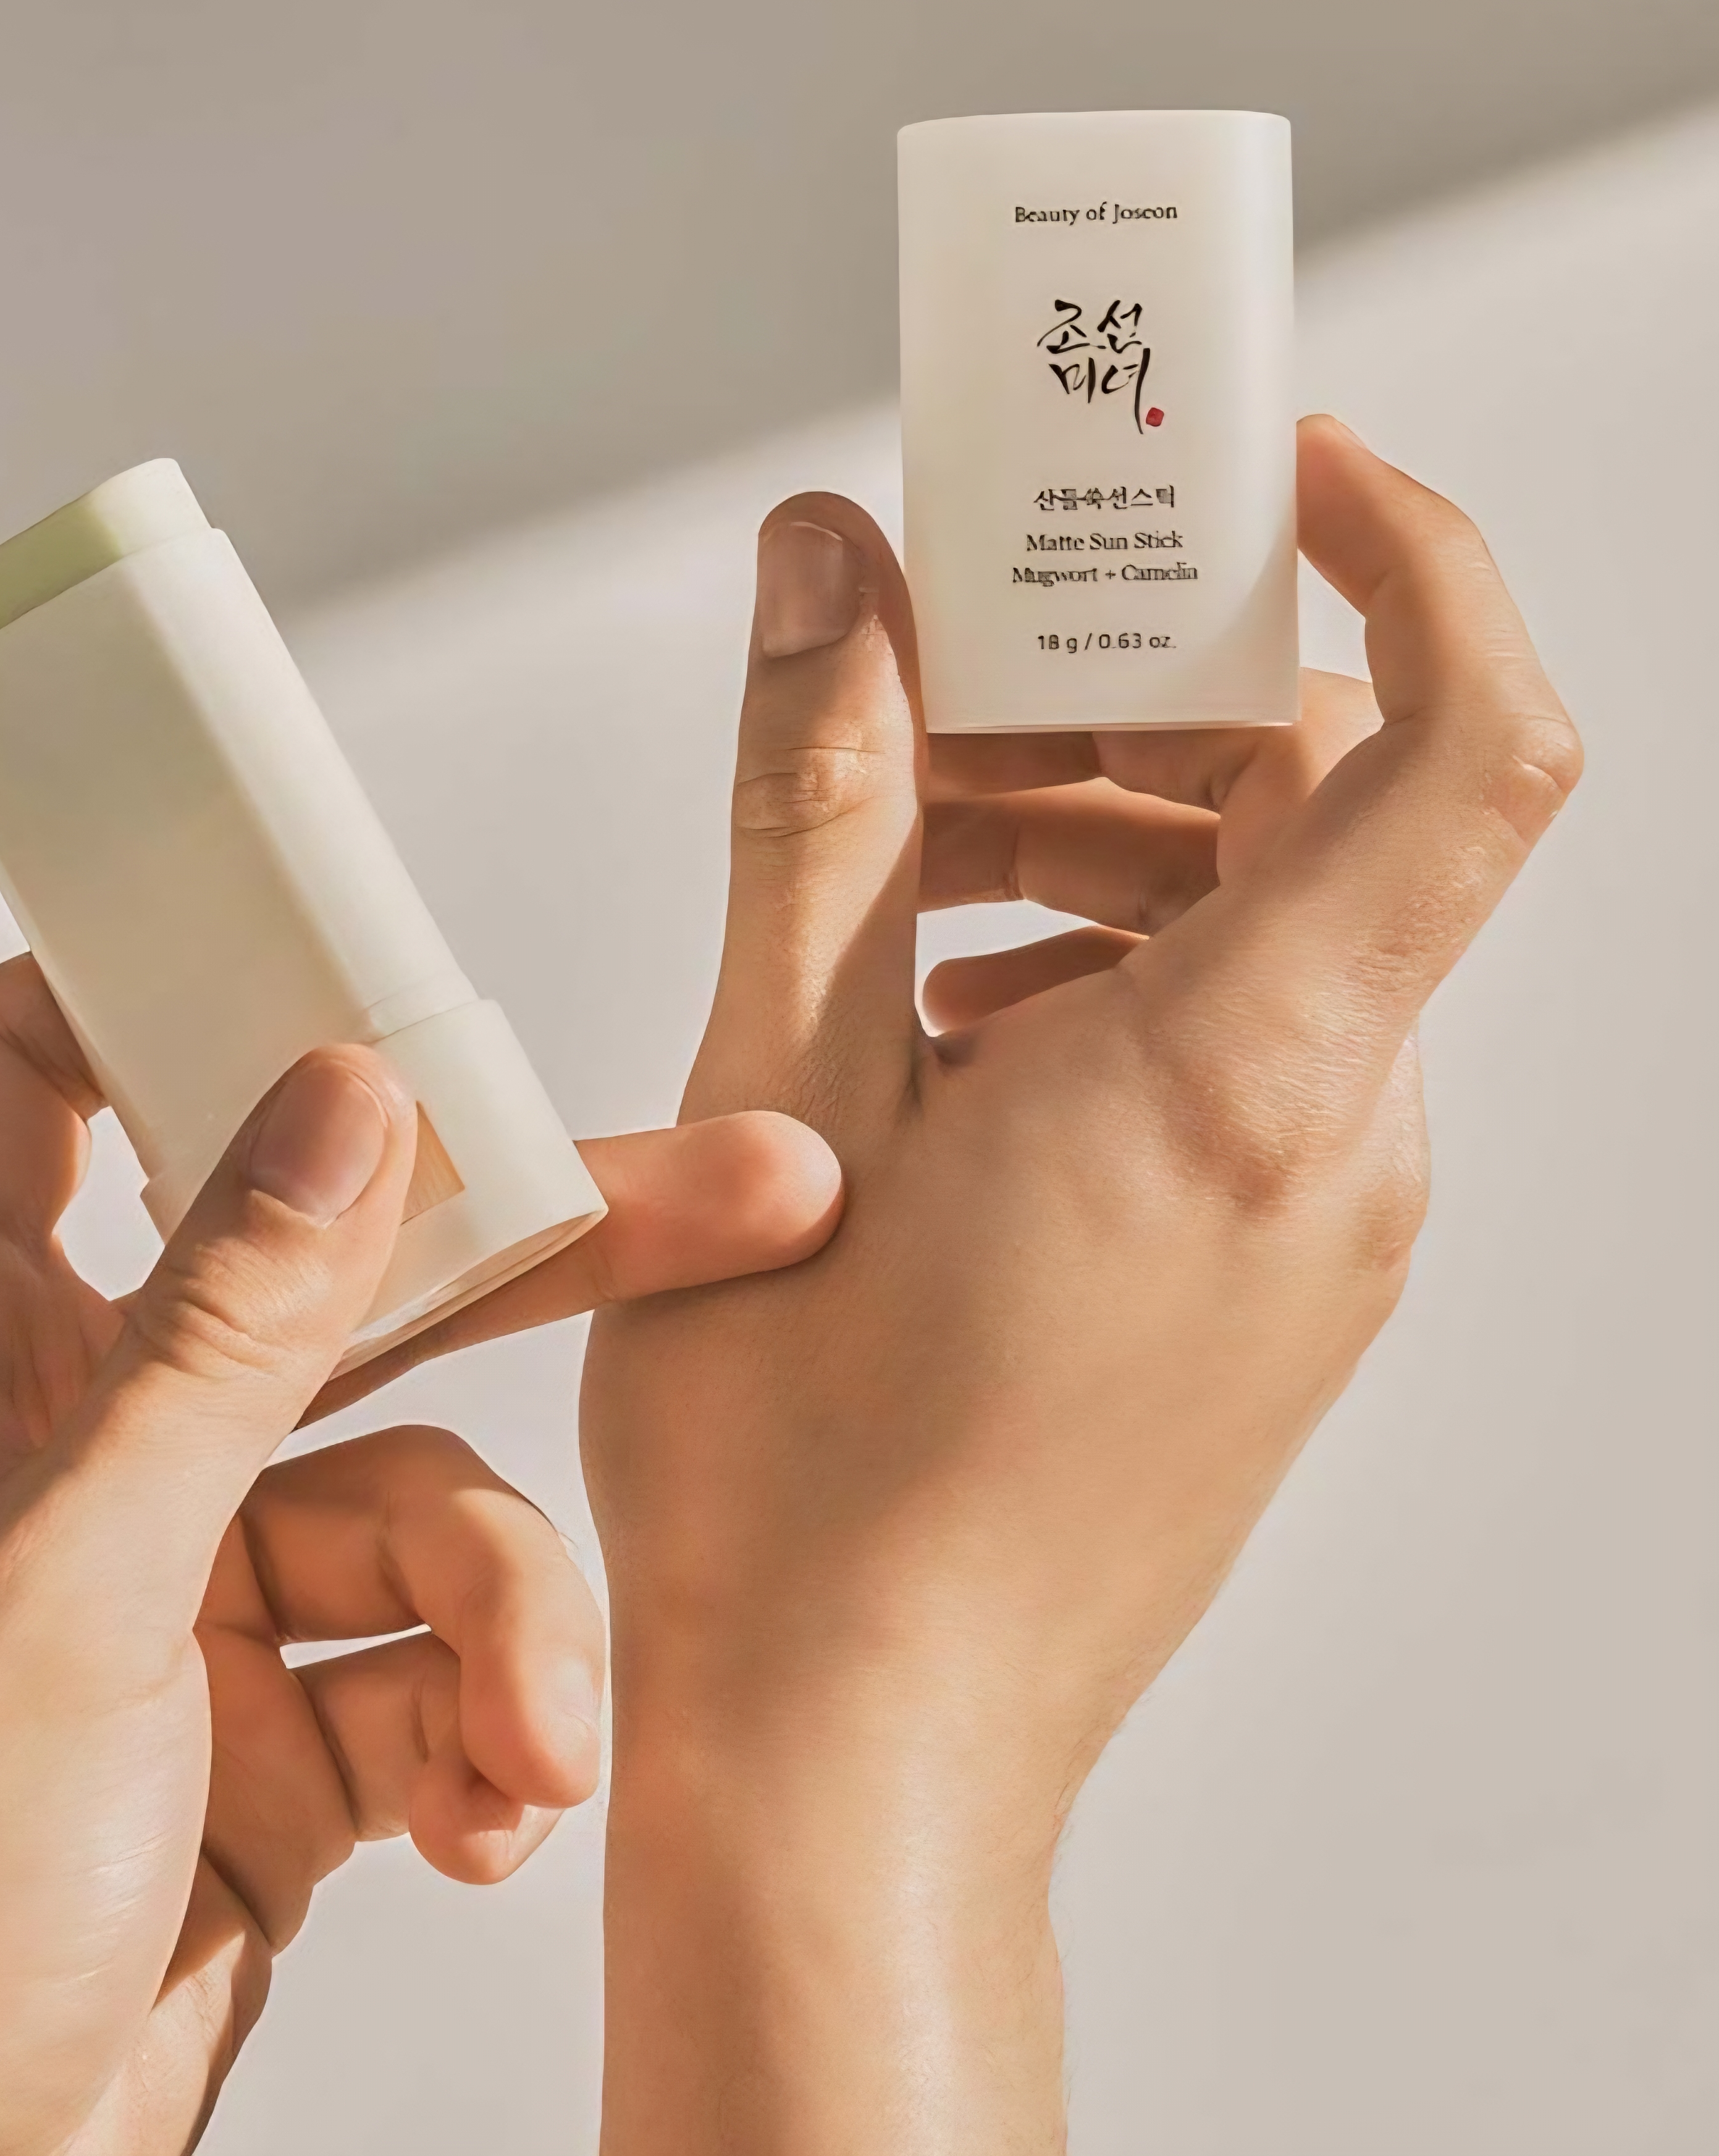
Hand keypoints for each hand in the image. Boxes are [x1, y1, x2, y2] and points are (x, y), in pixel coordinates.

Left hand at [0, 960, 838, 2155]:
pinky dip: (483, 1730)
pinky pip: (433, 1668)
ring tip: (535, 1741)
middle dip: (538, 1265)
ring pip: (421, 1503)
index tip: (374, 969)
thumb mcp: (51, 1597)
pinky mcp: (270, 1733)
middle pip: (335, 1278)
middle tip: (742, 1208)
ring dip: (508, 1617)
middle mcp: (73, 1445)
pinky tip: (492, 1812)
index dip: (186, 989)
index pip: (39, 1071)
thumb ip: (217, 1339)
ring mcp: (181, 1590)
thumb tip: (338, 1102)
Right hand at [583, 417, 1581, 2152]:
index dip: (1400, 546)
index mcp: (1237, 1086)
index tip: (1252, 465)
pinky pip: (1237, 1059)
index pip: (1461, 737)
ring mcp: (1316, 1238)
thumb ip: (825, 805)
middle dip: (1137, 703)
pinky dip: (1106, 976)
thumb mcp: (773, 1093)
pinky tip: (932, 1023)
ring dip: (1098, 844)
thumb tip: (840, 576)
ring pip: (1268, 936)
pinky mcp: (1265, 1291)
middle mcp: (1333, 1157)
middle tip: (945, 671)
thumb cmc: (799, 1488)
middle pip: (1325, 813)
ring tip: (893, 873)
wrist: (853, 1769)